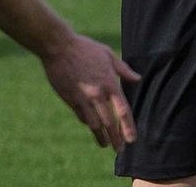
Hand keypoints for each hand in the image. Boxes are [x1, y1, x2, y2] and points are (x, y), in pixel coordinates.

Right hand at [39, 33, 140, 150]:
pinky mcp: (70, 98)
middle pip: (109, 123)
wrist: (58, 47)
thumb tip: (138, 78)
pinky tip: (91, 127)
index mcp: (109, 83)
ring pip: (94, 124)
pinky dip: (88, 123)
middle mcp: (97, 94)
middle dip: (115, 138)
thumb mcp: (107, 54)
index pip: (123, 110)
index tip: (132, 140)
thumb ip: (123, 69)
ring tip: (105, 144)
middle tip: (119, 149)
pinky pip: (81, 115)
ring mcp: (82, 98)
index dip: (128, 127)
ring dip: (100, 137)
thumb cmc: (84, 47)